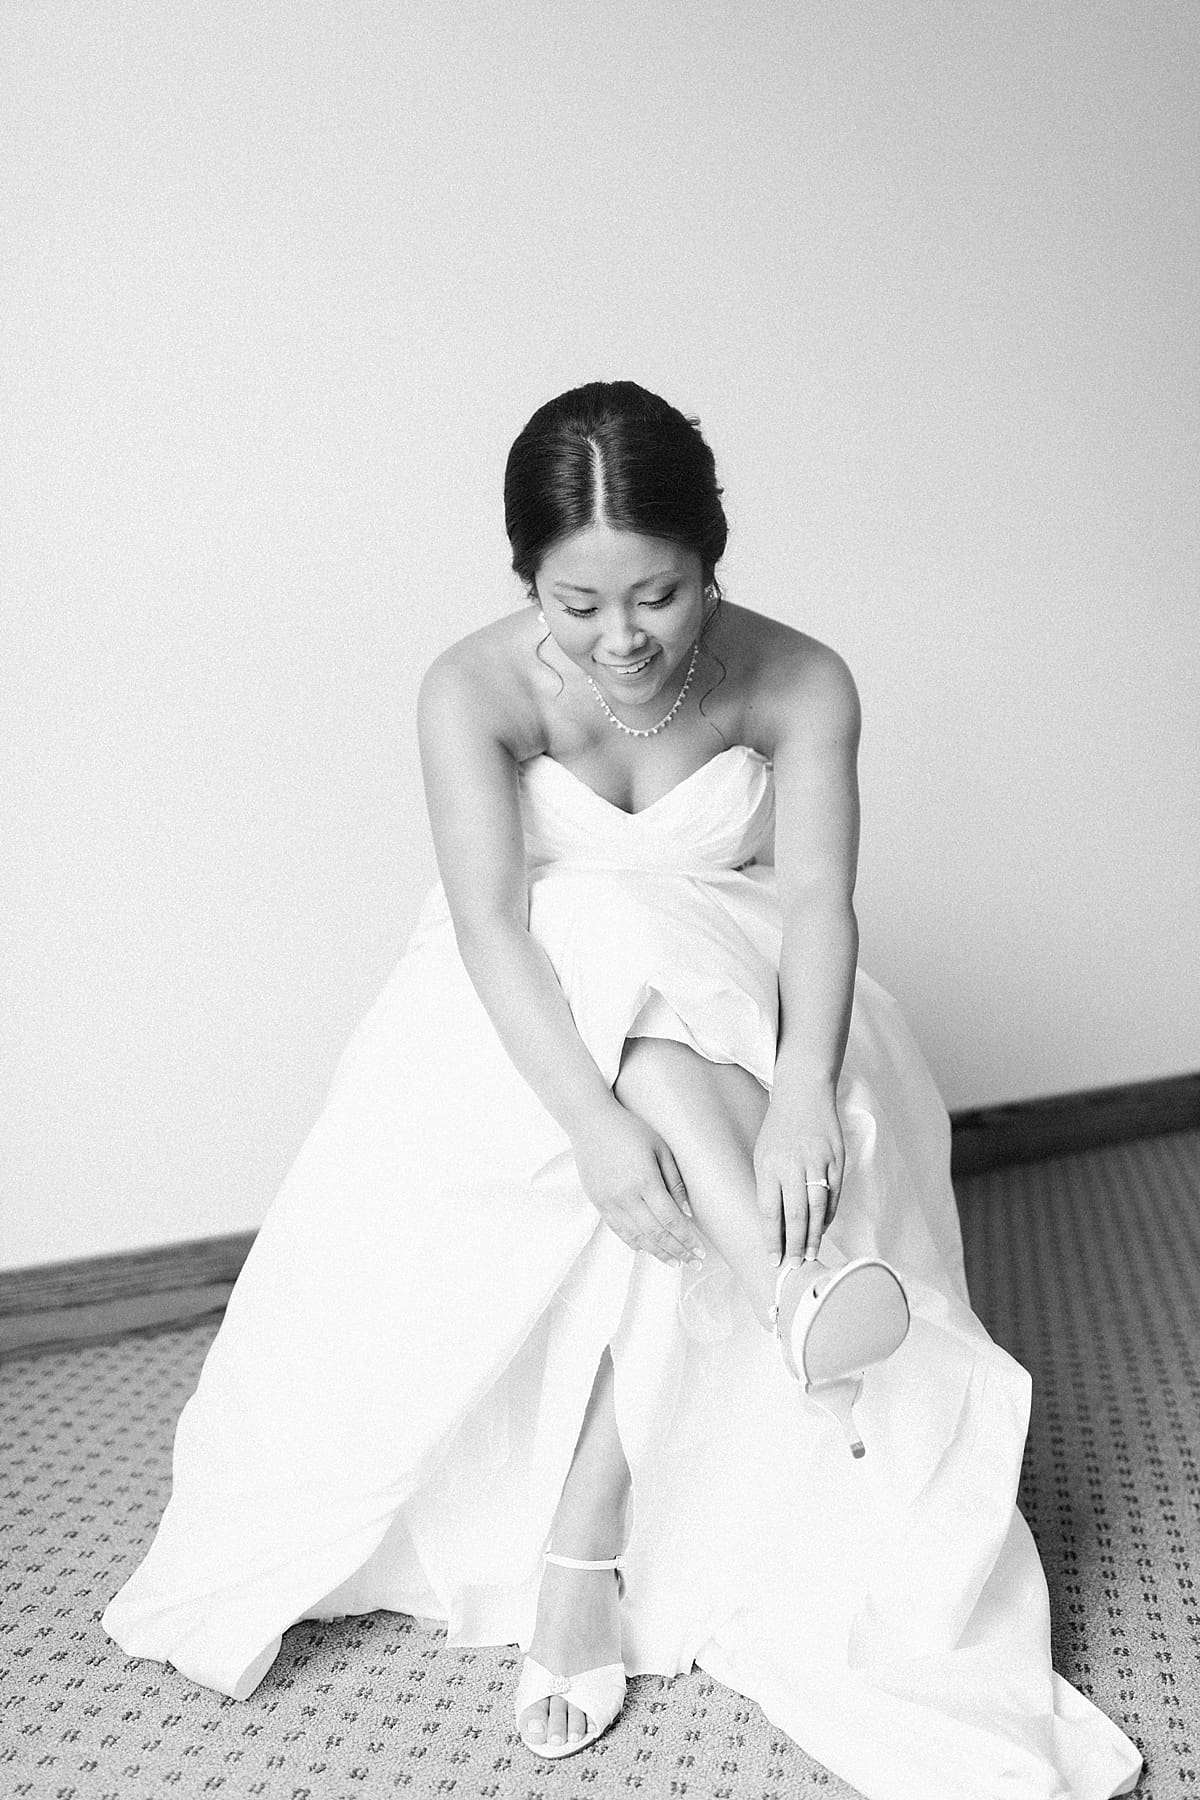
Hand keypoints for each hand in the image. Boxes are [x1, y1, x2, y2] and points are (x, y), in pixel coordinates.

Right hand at [571, 1103, 705, 1266]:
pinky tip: (647, 1249)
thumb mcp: (660, 1147)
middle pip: (656, 1234)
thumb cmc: (630, 1129)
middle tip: (694, 1263)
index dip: (688, 1239)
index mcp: (645, 1180)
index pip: (671, 1220)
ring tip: (674, 1263)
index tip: (700, 1251)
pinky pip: (618, 1231)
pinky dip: (634, 1243)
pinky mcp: (598, 1203)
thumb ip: (675, 1180)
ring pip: (637, 1237)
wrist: (590, 1123)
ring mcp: (610, 1202)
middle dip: (678, 1252)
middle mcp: (626, 1196)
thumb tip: (688, 1212)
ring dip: (657, 1253)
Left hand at [752, 1079, 844, 1265]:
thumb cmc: (778, 1129)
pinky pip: (834, 1194)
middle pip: (794, 1215)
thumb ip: (768, 1187)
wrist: (803, 1093)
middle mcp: (792, 1164)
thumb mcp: (762, 1154)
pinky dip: (828, 1215)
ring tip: (809, 1255)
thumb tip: (775, 1225)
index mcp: (768, 1165)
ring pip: (817, 1208)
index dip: (771, 1238)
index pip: (769, 1211)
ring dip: (813, 1235)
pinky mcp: (836, 1158)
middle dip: (794, 1245)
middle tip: (793, 1266)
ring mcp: (816, 1161)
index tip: (773, 1259)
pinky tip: (822, 1229)